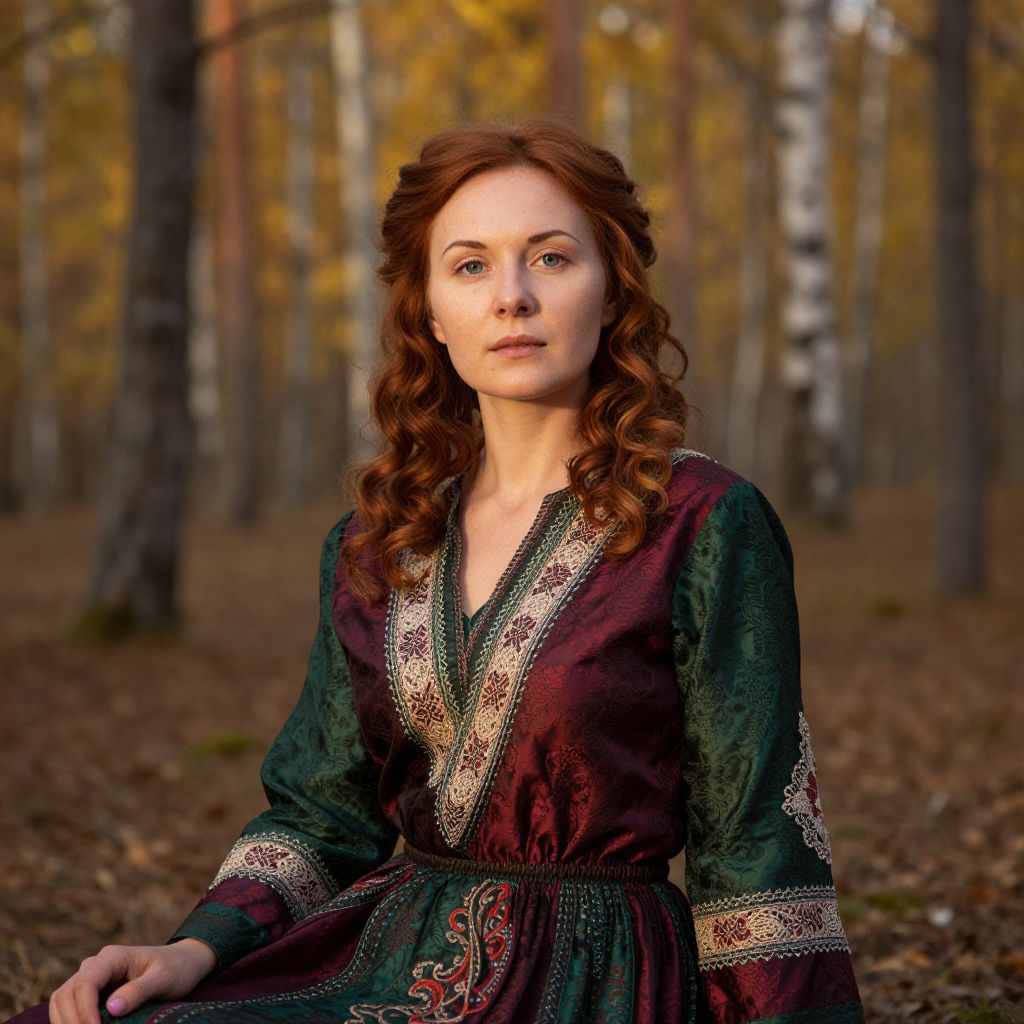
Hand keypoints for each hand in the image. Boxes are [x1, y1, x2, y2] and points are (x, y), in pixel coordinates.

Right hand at [48, 938, 217, 1023]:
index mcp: (112, 957)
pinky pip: (68, 1007)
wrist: (182, 964)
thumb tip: (111, 1009)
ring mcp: (91, 977)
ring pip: (61, 1001)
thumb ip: (139, 991)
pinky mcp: (91, 992)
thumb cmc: (175, 969)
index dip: (84, 1012)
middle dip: (72, 1021)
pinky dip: (69, 1022)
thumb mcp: (164, 979)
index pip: (85, 985)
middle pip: (66, 994)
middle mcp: (95, 964)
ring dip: (66, 1022)